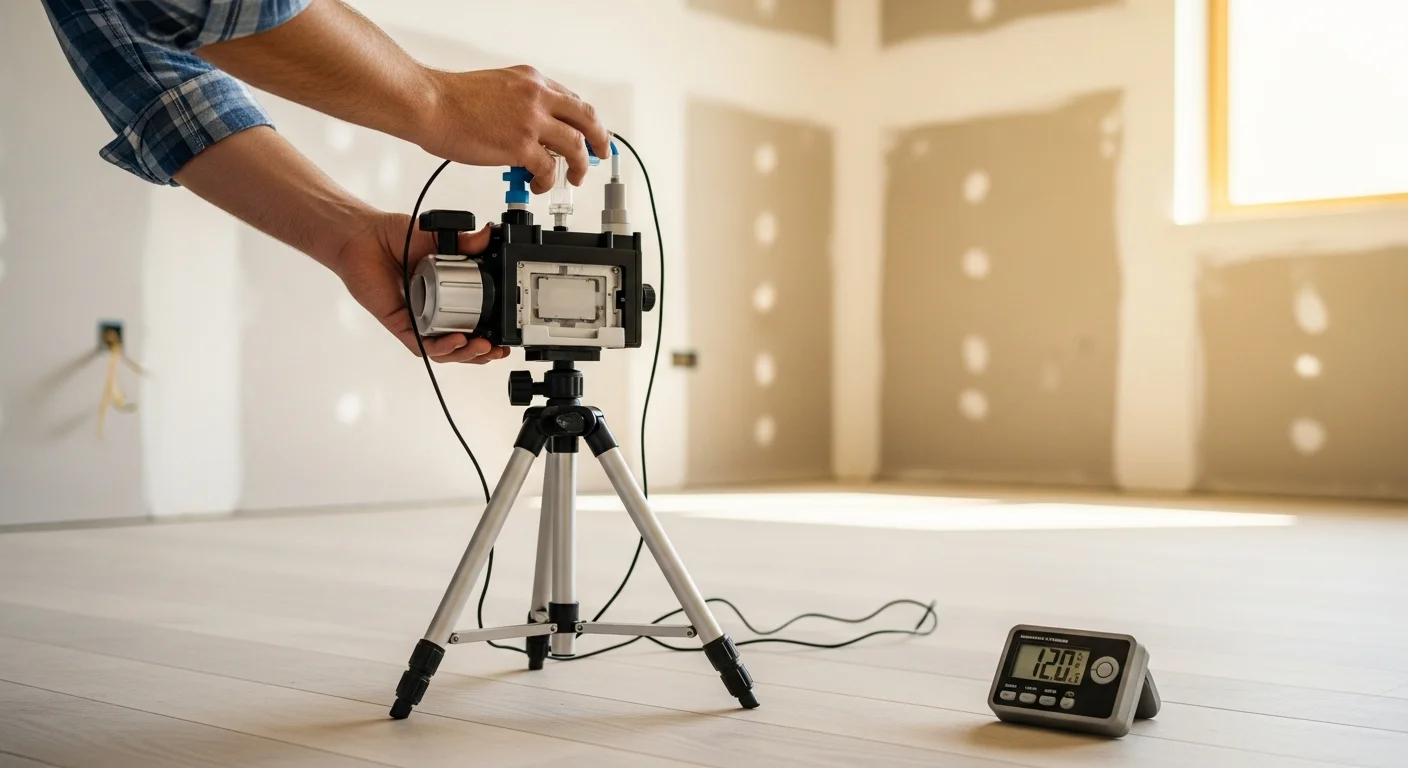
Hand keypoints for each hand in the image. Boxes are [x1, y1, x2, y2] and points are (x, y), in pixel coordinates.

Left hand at [332, 211, 509, 363]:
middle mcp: (432, 311)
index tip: (507, 333)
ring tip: (484, 348)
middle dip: (483, 352)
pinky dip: (442, 347)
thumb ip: (464, 242)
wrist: (363, 237)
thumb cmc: (393, 237)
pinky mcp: (400, 324)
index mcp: (445, 294)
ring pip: (444, 351)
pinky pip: (422, 345)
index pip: (473, 320)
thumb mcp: (437, 239)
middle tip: (499, 349)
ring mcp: (417, 320)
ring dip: (467, 354)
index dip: (491, 330)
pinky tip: (458, 340)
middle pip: (462, 343)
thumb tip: (487, 236)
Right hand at [417, 66, 612, 194]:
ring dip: (579, 165)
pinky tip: (539, 185)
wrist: (429, 104)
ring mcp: (531, 121)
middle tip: (600, 153)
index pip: (571, 101)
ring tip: (575, 178)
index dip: (583, 121)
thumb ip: (518, 103)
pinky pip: (549, 168)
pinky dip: (548, 180)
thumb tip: (528, 127)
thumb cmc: (451, 99)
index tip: (586, 133)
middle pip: (587, 118)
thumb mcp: (496, 88)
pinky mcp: (520, 145)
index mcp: (531, 81)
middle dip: (599, 139)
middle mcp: (537, 97)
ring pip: (575, 145)